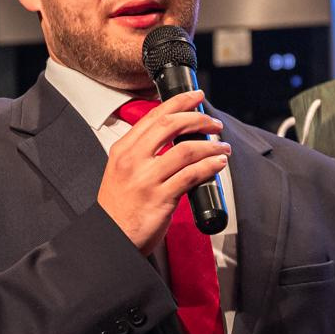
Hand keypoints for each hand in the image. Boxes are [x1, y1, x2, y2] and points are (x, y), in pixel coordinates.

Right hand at [97, 90, 229, 254]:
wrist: (112, 237)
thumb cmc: (119, 207)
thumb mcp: (121, 170)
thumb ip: (141, 152)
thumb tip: (173, 138)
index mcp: (123, 150)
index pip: (154, 116)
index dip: (179, 102)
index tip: (195, 96)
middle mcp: (133, 160)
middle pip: (170, 126)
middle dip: (198, 119)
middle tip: (213, 122)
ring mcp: (147, 179)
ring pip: (186, 150)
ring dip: (210, 144)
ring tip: (222, 146)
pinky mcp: (161, 198)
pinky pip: (192, 176)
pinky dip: (209, 166)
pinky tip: (218, 163)